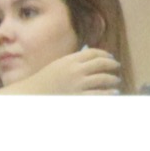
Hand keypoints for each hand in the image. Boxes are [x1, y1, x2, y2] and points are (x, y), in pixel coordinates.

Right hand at [0, 47, 121, 98]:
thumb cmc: (44, 81)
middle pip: (101, 64)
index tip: (110, 57)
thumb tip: (91, 61)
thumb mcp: (58, 66)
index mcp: (70, 60)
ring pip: (103, 79)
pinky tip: (114, 93)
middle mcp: (76, 70)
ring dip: (113, 79)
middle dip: (112, 65)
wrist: (32, 95)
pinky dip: (109, 93)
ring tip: (116, 81)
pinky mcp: (79, 97)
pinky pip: (100, 94)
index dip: (104, 54)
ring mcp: (78, 84)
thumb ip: (73, 62)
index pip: (93, 53)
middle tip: (117, 67)